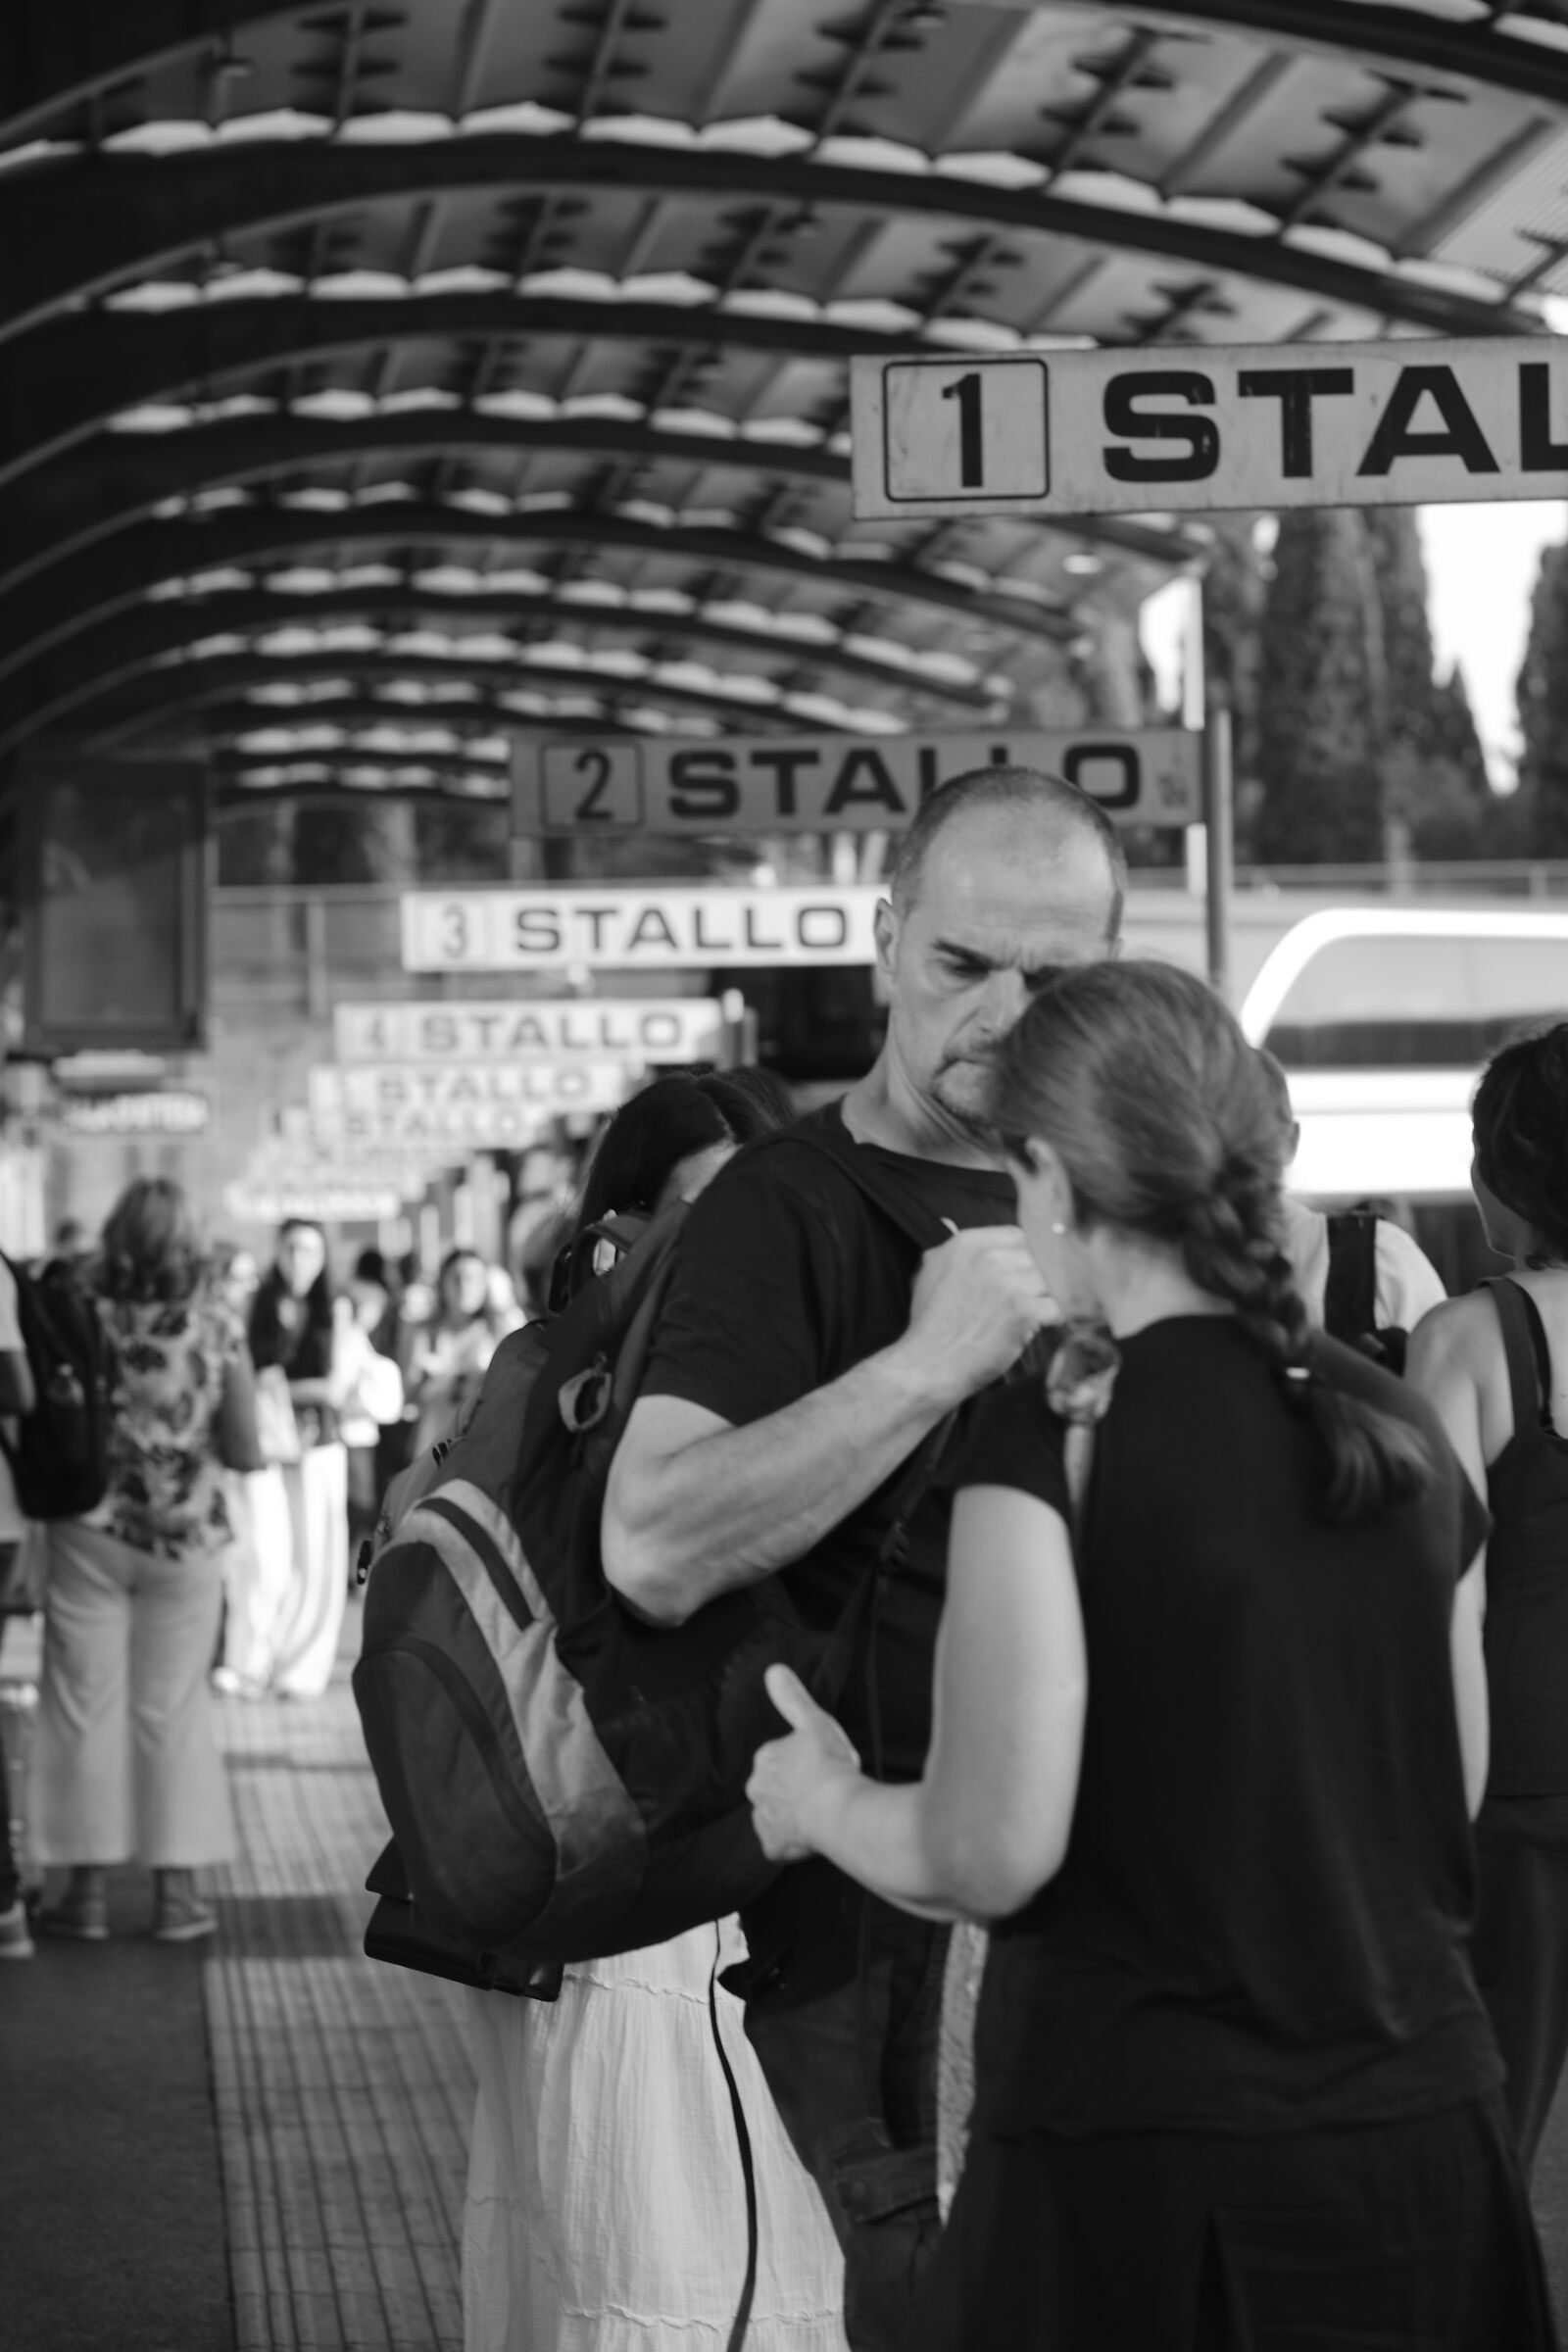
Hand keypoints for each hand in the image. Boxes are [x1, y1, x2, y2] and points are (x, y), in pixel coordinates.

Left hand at [747, 1665, 862, 1863]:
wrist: (836, 1809)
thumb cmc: (828, 1763)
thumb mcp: (814, 1721)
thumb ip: (793, 1698)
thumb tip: (773, 1669)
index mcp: (766, 1759)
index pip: (779, 1759)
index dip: (802, 1763)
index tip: (822, 1766)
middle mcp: (757, 1789)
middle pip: (773, 1789)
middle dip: (792, 1791)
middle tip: (823, 1792)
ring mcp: (763, 1820)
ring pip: (775, 1817)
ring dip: (792, 1817)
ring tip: (822, 1816)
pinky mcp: (772, 1847)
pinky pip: (780, 1846)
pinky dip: (793, 1844)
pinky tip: (814, 1838)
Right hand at [900, 1224, 1058, 1403]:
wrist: (929, 1364)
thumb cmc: (929, 1325)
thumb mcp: (928, 1273)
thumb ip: (948, 1248)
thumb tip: (950, 1223)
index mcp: (967, 1243)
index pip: (1017, 1236)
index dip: (1025, 1256)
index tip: (1024, 1272)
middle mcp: (989, 1258)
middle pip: (1036, 1258)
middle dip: (1036, 1279)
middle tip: (1030, 1298)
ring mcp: (1008, 1283)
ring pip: (1050, 1281)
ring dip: (1045, 1298)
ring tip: (1032, 1316)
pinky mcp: (1023, 1311)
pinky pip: (1056, 1307)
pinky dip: (1053, 1319)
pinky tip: (1039, 1327)